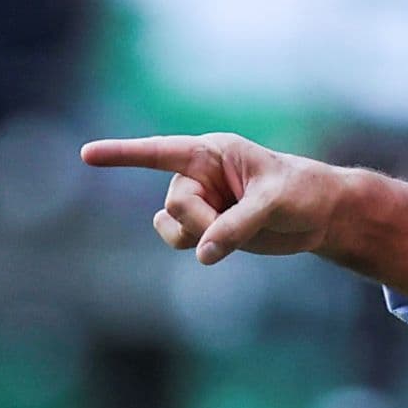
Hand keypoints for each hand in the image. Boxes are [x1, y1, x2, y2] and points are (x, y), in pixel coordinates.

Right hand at [81, 132, 341, 265]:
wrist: (321, 214)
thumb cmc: (302, 191)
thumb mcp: (275, 203)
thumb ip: (237, 226)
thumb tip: (202, 255)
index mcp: (211, 152)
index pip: (159, 152)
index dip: (123, 155)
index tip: (86, 155)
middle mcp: (198, 174)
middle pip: (174, 206)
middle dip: (204, 222)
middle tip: (245, 220)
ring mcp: (200, 201)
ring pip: (172, 228)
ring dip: (200, 236)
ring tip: (241, 226)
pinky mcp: (205, 225)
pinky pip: (180, 241)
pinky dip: (200, 247)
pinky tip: (225, 241)